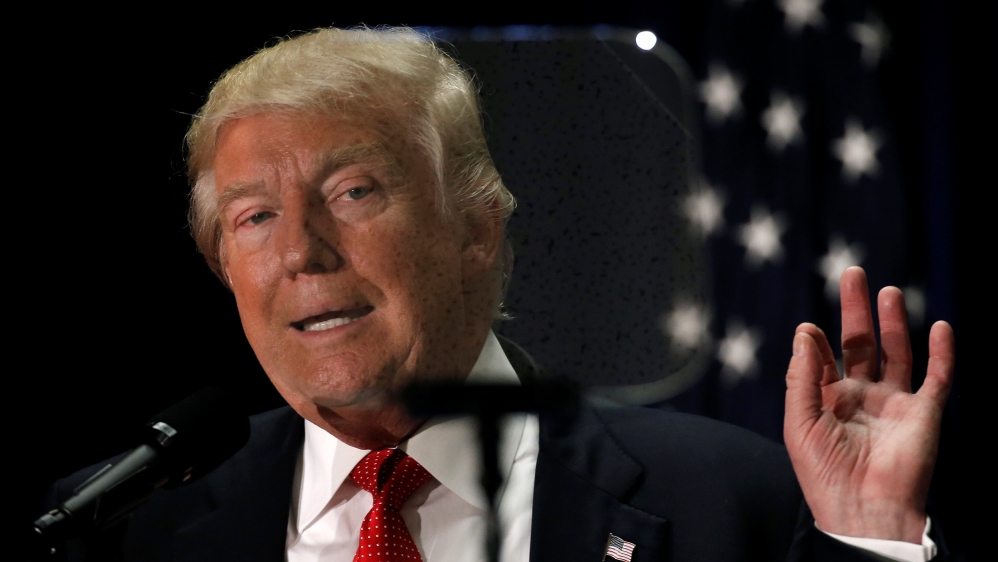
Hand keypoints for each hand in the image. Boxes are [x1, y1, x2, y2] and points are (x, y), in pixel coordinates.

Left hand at [783, 266, 953, 542]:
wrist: (863, 508)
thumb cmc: (824, 472)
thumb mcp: (799, 422)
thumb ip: (802, 376)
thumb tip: (805, 331)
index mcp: (827, 400)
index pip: (822, 357)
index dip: (816, 340)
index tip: (811, 327)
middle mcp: (861, 396)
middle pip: (860, 343)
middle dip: (857, 310)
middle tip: (853, 273)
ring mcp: (893, 403)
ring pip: (896, 353)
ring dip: (893, 322)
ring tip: (887, 291)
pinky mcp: (923, 413)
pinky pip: (937, 378)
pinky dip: (942, 353)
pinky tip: (940, 327)